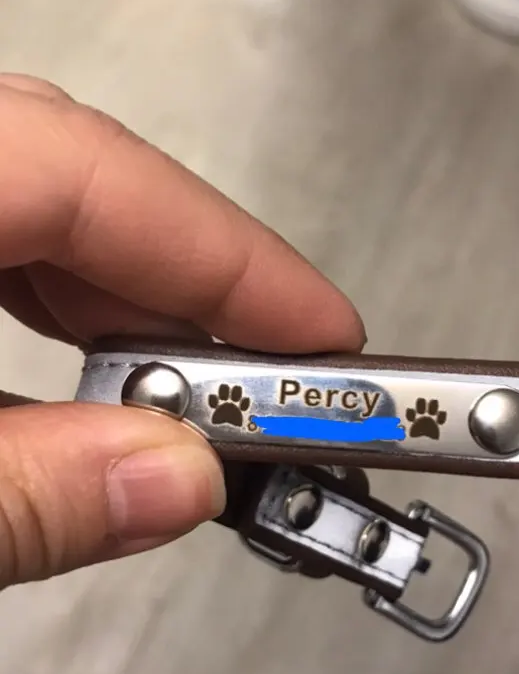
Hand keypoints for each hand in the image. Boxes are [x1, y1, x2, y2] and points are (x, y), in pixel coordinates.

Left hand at [0, 75, 364, 587]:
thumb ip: (25, 497)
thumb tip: (179, 483)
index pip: (89, 176)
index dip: (231, 260)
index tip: (333, 342)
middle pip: (75, 181)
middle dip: (193, 293)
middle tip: (279, 392)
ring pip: (33, 207)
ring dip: (125, 305)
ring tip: (196, 402)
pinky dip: (52, 307)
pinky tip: (84, 381)